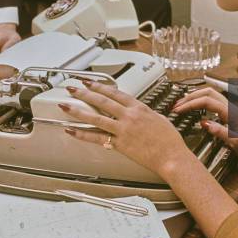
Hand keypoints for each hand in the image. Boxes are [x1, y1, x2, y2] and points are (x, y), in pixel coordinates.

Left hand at [58, 81, 192, 178]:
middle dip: (85, 93)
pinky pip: (97, 138)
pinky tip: (72, 131)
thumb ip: (144, 113)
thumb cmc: (169, 140)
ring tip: (66, 105)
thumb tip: (137, 111)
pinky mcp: (119, 144)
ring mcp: (122, 130)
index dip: (100, 86)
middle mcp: (129, 116)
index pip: (115, 93)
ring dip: (78, 110)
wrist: (171, 156)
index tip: (91, 81)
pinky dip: (83, 134)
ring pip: (96, 117)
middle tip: (73, 88)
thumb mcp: (158, 118)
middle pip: (102, 101)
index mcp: (139, 108)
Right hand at [173, 86, 237, 167]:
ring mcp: (230, 110)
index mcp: (231, 113)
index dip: (191, 103)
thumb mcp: (237, 143)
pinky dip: (201, 103)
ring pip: (210, 95)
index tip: (179, 109)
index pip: (207, 100)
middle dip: (190, 96)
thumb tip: (204, 123)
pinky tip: (195, 110)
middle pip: (207, 92)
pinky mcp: (229, 115)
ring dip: (195, 98)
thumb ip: (221, 132)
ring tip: (183, 105)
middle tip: (177, 105)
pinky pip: (213, 103)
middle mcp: (230, 108)